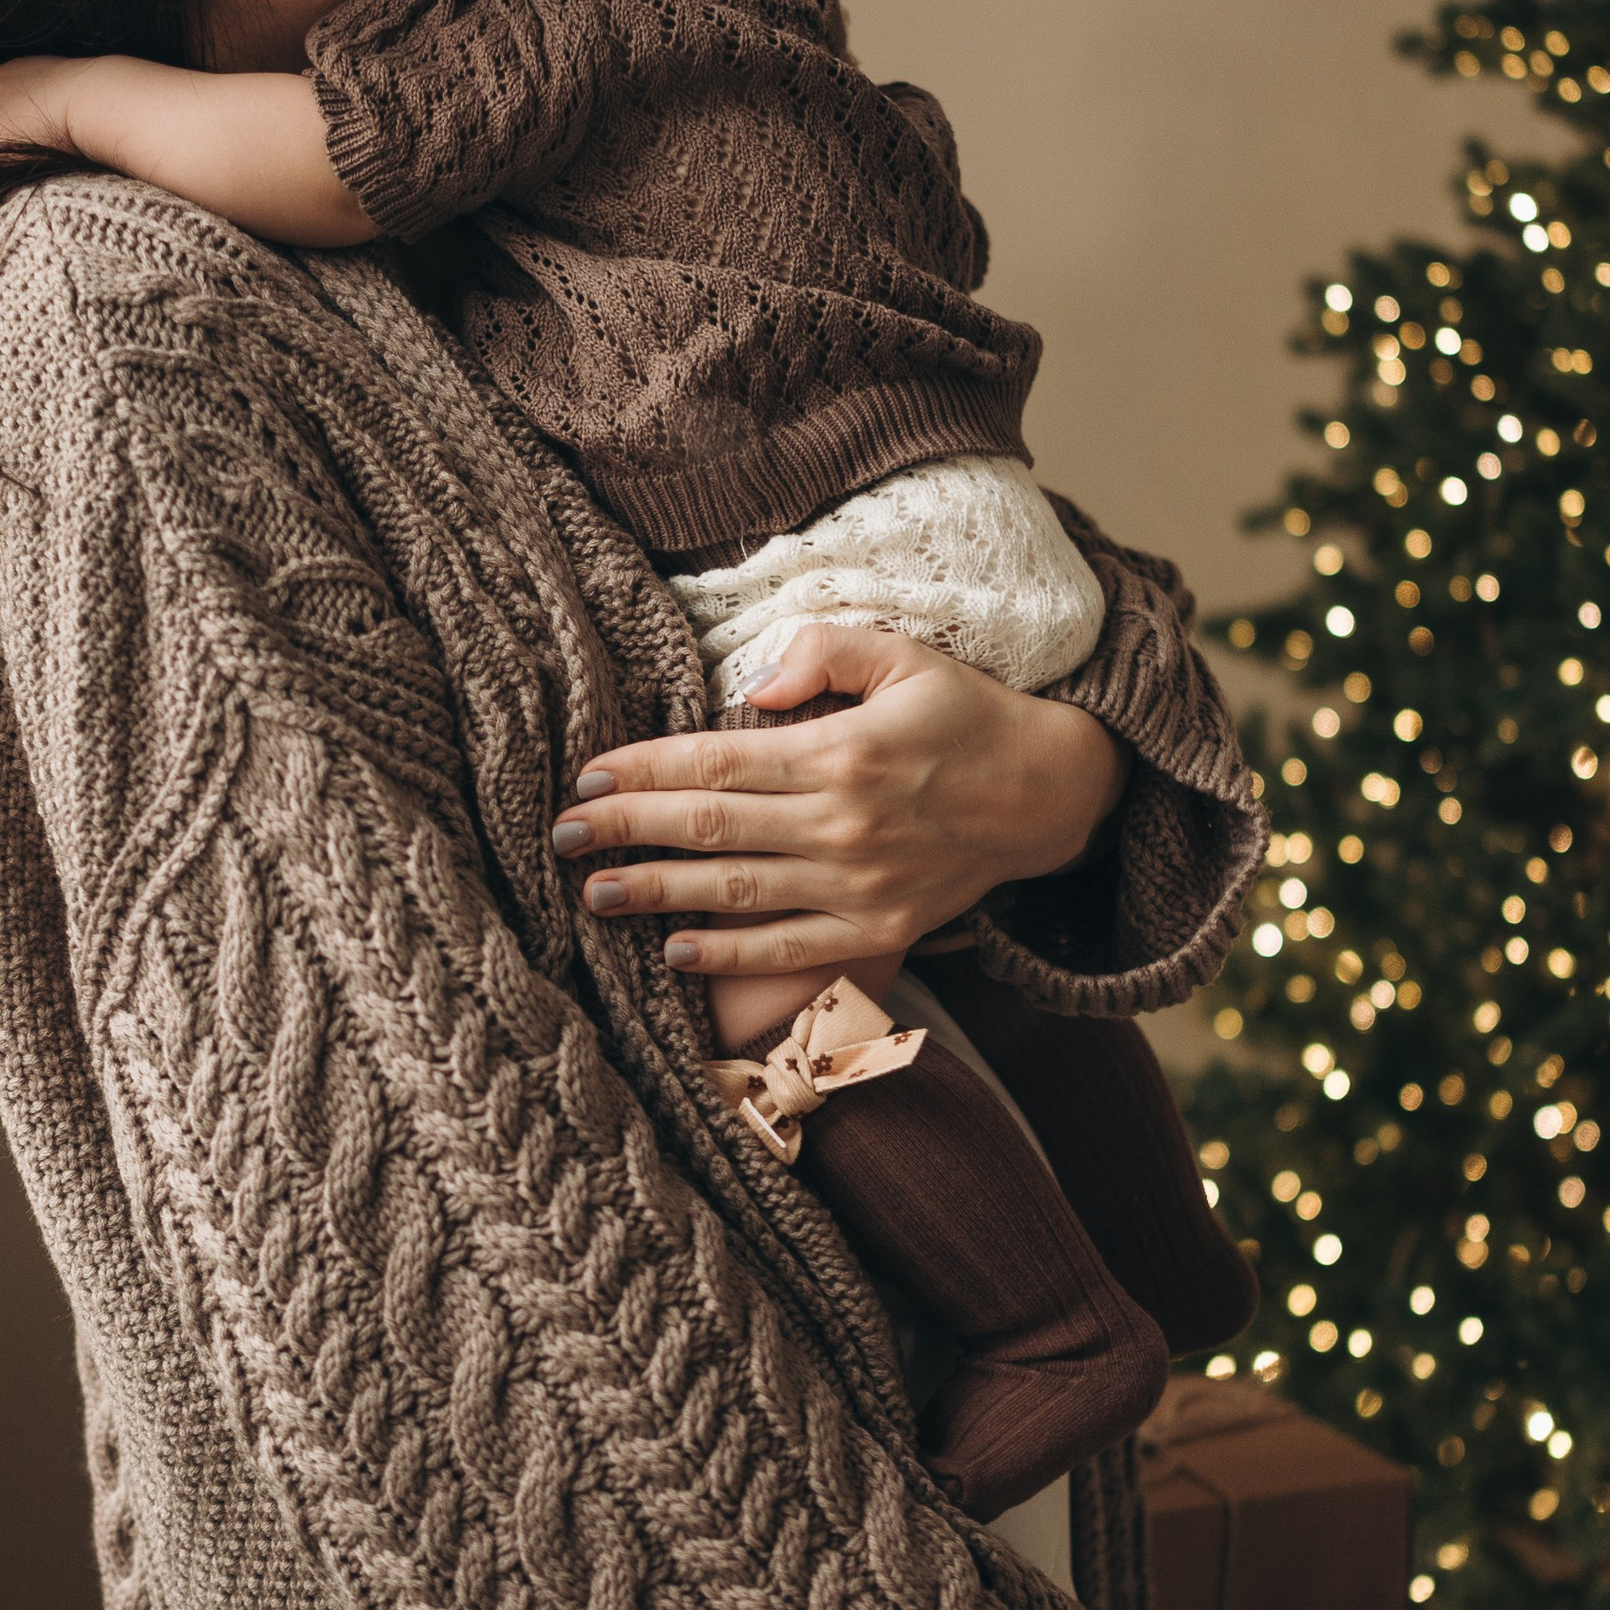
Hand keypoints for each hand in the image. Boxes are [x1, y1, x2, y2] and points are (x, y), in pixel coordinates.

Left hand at [548, 621, 1130, 979]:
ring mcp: (859, 887)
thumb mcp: (905, 655)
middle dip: (626, 831)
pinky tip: (673, 950)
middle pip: (710, 830)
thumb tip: (752, 682)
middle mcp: (842, 825)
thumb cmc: (965, 716)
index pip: (716, 761)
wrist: (1049, 794)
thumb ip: (824, 652)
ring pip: (735, 894)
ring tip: (592, 891)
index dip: (644, 770)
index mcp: (840, 753)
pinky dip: (729, 957)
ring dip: (656, 895)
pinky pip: (789, 950)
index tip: (587, 775)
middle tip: (559, 833)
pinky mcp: (878, 933)